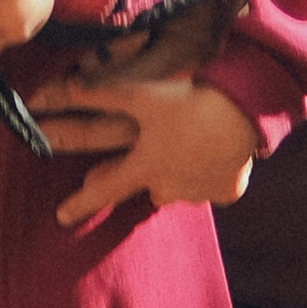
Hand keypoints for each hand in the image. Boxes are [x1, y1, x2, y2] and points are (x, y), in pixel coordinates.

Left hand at [31, 55, 261, 230]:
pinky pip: (212, 187)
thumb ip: (98, 95)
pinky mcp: (228, 189)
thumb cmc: (189, 102)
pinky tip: (213, 157)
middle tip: (136, 168)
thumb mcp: (139, 95)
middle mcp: (168, 187)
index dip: (80, 203)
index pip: (103, 190)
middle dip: (136, 178)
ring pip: (178, 187)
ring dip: (175, 174)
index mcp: (144, 167)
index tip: (62, 217)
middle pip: (144, 188)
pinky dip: (208, 175)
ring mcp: (200, 192)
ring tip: (182, 150)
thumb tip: (61, 89)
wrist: (245, 110)